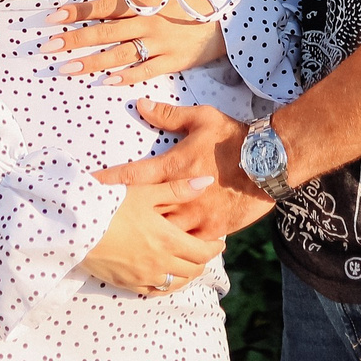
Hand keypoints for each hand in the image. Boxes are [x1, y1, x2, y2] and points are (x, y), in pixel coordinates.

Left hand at [46, 0, 225, 83]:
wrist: (227, 18)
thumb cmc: (191, 2)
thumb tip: (105, 4)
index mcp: (144, 1)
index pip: (103, 6)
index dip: (77, 11)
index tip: (52, 17)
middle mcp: (148, 21)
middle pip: (105, 31)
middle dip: (74, 39)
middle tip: (48, 46)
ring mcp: (160, 43)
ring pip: (119, 53)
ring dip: (91, 61)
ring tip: (67, 68)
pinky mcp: (171, 61)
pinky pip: (144, 71)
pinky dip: (125, 76)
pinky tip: (105, 81)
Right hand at [80, 178, 223, 294]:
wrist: (77, 226)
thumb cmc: (111, 203)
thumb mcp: (145, 191)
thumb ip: (178, 189)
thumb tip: (206, 183)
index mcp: (168, 240)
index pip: (203, 252)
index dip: (214, 248)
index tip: (218, 242)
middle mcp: (160, 263)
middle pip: (193, 270)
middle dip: (202, 261)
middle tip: (203, 251)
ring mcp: (143, 276)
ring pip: (176, 283)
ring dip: (187, 274)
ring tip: (187, 263)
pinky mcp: (127, 283)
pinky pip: (155, 291)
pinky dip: (166, 285)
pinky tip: (165, 276)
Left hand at [91, 99, 272, 237]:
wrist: (271, 160)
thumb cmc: (234, 137)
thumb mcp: (201, 119)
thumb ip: (169, 115)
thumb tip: (141, 105)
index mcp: (174, 167)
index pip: (133, 176)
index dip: (109, 182)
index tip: (89, 187)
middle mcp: (182, 194)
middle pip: (145, 212)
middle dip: (127, 217)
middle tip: (104, 222)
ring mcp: (198, 215)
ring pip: (166, 231)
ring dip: (152, 234)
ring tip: (132, 242)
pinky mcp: (214, 229)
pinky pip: (191, 245)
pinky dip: (179, 248)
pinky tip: (167, 255)